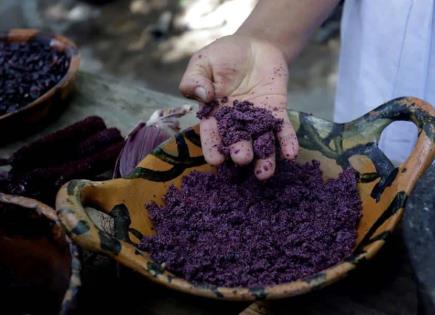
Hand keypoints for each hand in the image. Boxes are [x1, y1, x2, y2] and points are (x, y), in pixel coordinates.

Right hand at [179, 35, 298, 179]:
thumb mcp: (203, 62)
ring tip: (266, 172)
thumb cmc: (223, 55)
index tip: (216, 161)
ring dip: (264, 158)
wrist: (253, 45)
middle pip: (238, 141)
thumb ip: (195, 79)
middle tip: (243, 158)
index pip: (212, 134)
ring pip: (261, 142)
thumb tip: (202, 96)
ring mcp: (257, 119)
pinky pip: (282, 129)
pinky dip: (287, 142)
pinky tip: (291, 154)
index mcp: (214, 114)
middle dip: (240, 152)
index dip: (213, 148)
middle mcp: (235, 122)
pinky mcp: (276, 112)